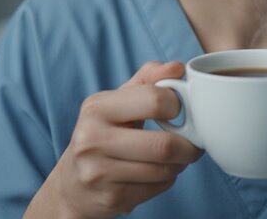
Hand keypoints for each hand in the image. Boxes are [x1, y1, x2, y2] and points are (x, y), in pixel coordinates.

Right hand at [28, 61, 202, 218]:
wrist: (73, 183)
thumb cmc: (104, 132)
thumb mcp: (119, 100)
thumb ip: (149, 79)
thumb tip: (177, 67)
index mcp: (97, 107)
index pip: (154, 100)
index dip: (177, 105)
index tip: (179, 110)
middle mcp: (92, 139)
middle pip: (164, 145)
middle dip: (189, 146)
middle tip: (193, 144)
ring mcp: (98, 172)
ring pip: (164, 170)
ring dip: (179, 164)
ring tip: (175, 157)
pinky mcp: (111, 198)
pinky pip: (157, 188)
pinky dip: (166, 180)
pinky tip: (156, 173)